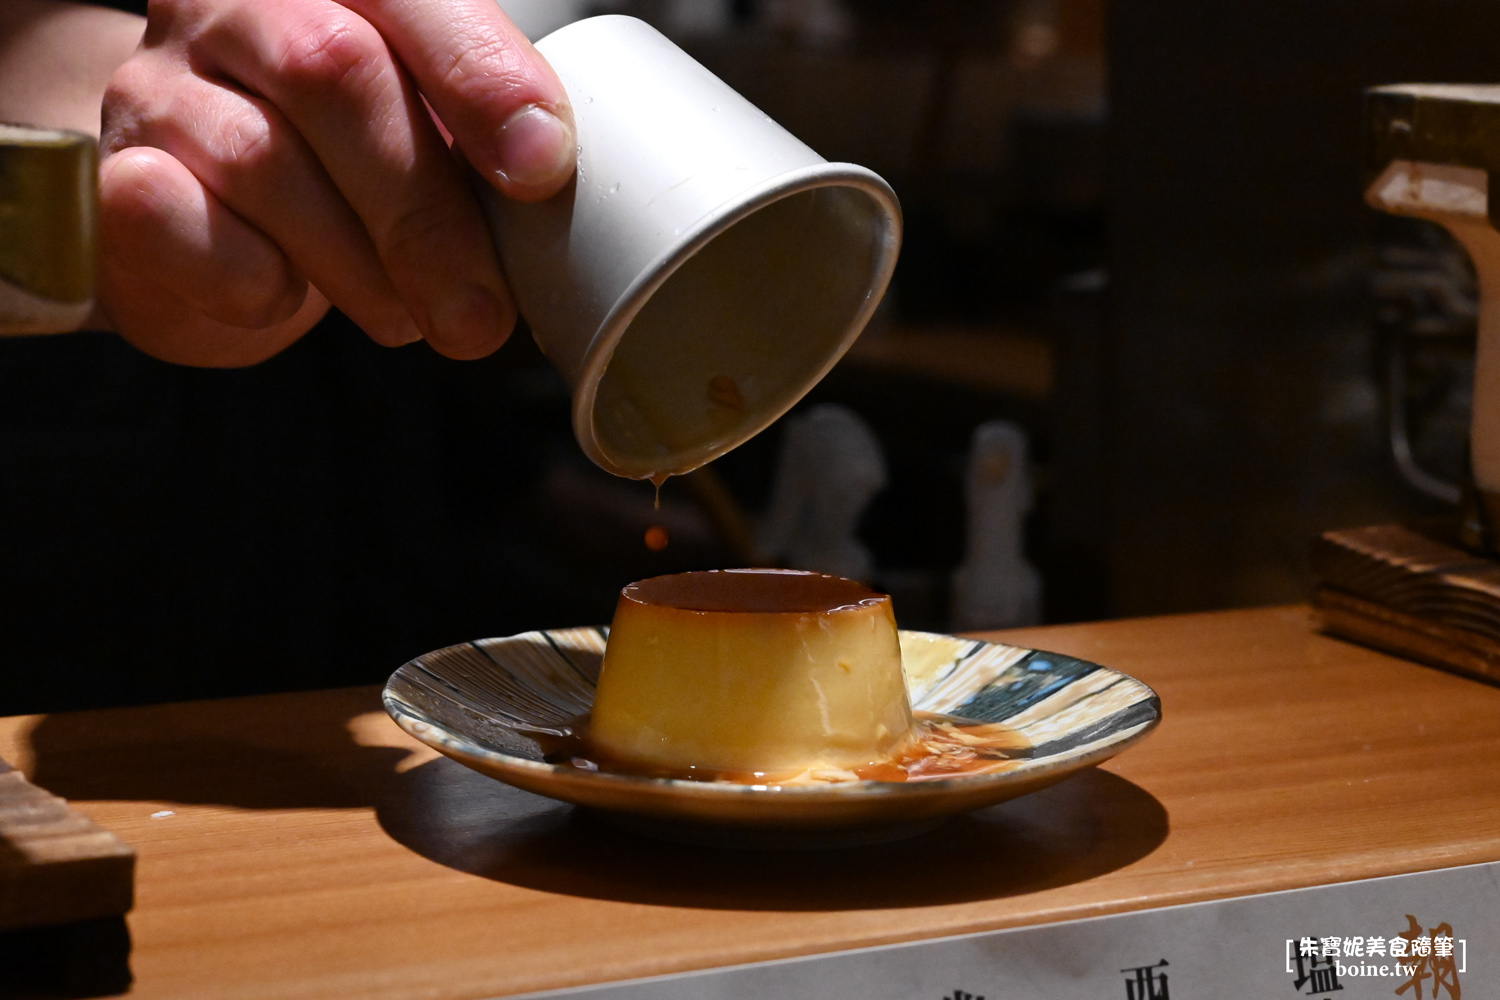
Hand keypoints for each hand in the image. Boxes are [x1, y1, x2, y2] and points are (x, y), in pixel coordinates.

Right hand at [98, 0, 574, 365]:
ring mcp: (163, 82)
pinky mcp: (116, 174)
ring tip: (410, 318)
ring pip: (262, 157)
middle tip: (480, 312)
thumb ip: (484, 135)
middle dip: (425, 211)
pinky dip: (253, 278)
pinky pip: (178, 222)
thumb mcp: (429, 125)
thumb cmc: (345, 160)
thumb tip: (551, 191)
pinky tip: (289, 295)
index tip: (541, 168)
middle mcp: (236, 2)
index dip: (481, 76)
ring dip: (357, 264)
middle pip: (334, 72)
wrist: (208, 208)